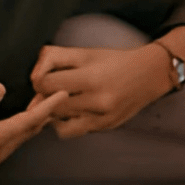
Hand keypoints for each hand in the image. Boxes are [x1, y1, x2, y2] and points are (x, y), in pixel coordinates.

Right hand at [0, 83, 64, 184]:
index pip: (28, 121)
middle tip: (55, 97)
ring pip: (20, 140)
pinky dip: (19, 132)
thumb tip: (1, 87)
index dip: (46, 107)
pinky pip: (9, 146)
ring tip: (40, 109)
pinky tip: (13, 128)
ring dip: (32, 124)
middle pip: (28, 131)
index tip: (62, 95)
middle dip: (44, 114)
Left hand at [30, 44, 174, 138]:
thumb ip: (54, 57)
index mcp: (91, 77)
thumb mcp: (85, 52)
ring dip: (52, 112)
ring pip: (57, 122)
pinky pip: (70, 132)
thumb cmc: (114, 61)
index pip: (45, 84)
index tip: (45, 76)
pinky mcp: (104, 127)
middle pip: (50, 104)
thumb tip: (34, 78)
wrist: (149, 75)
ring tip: (60, 100)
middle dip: (44, 96)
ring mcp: (101, 118)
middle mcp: (97, 101)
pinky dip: (64, 123)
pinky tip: (69, 113)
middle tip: (50, 89)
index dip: (39, 79)